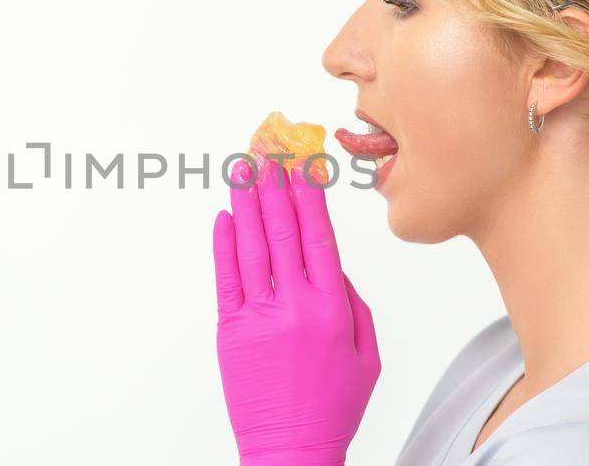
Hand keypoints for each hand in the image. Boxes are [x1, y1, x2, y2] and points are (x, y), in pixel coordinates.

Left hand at [212, 159, 381, 465]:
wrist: (292, 448)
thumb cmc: (333, 407)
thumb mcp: (366, 355)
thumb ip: (354, 304)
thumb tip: (333, 267)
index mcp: (333, 308)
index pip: (319, 235)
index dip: (310, 196)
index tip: (304, 166)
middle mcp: (295, 305)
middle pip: (282, 230)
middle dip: (275, 186)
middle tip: (268, 152)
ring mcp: (259, 315)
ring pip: (249, 245)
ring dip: (246, 202)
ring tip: (243, 169)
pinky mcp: (231, 329)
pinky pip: (225, 277)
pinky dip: (222, 243)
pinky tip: (224, 216)